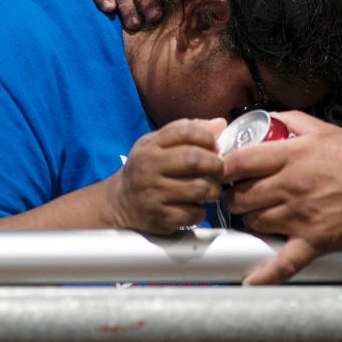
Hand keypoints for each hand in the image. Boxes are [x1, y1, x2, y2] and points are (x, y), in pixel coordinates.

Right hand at [103, 118, 225, 234]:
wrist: (121, 201)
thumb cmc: (147, 168)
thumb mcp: (159, 144)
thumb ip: (188, 131)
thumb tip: (221, 124)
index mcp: (150, 145)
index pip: (185, 131)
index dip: (207, 137)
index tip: (214, 146)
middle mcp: (149, 167)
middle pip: (194, 159)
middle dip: (216, 164)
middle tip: (218, 170)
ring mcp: (153, 194)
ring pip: (199, 188)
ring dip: (213, 190)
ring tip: (210, 189)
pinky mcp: (159, 217)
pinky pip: (193, 213)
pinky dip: (201, 211)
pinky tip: (195, 206)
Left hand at [223, 111, 341, 285]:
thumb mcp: (323, 128)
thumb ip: (290, 120)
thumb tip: (266, 117)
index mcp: (291, 156)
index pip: (237, 162)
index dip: (219, 168)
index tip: (216, 171)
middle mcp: (291, 186)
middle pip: (241, 197)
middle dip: (233, 198)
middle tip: (237, 196)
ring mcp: (301, 216)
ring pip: (255, 224)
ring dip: (251, 222)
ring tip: (258, 216)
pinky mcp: (315, 241)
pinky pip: (285, 262)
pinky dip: (266, 274)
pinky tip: (251, 280)